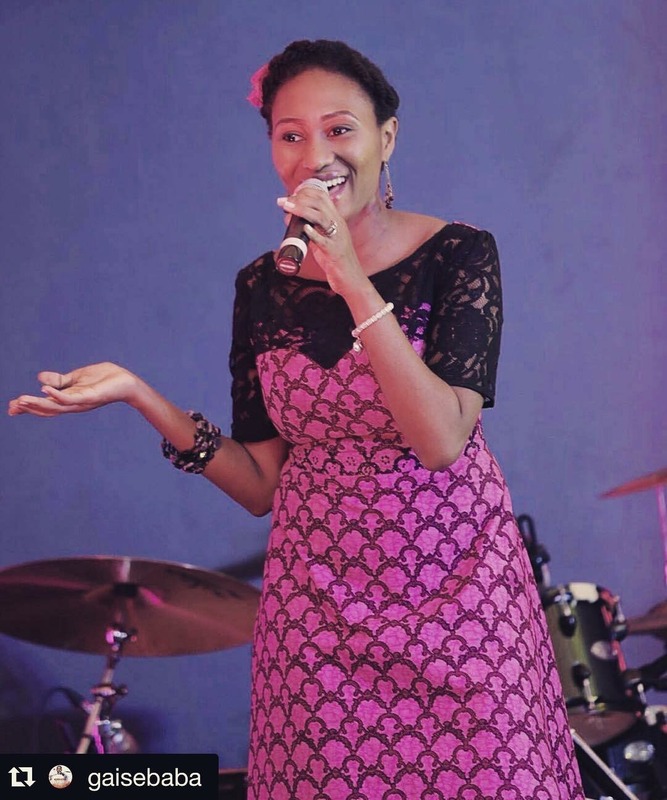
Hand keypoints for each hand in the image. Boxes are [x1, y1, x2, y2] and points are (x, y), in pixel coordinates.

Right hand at [8, 362, 139, 417]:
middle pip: (48, 409)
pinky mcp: (90, 396)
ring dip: (38, 403)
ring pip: (56, 406)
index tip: (11, 407)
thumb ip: (59, 380)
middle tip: (12, 407)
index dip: (29, 407)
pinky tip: (44, 390)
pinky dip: (57, 394)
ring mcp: (81, 401)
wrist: (126, 381)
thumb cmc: (104, 379)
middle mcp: (73, 404)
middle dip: (29, 408)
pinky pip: (71, 397)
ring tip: (21, 400)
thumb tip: (38, 379)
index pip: (46, 406)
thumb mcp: (77, 378)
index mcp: (69, 399)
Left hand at [277, 185, 368, 296]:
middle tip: (283, 201)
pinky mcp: (334, 252)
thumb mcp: (322, 239)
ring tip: (287, 208)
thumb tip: (289, 218)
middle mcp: (337, 224)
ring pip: (320, 217)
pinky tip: (304, 228)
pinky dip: (313, 233)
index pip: (322, 196)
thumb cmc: (334, 259)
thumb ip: (309, 229)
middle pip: (320, 202)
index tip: (290, 195)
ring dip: (302, 210)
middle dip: (299, 198)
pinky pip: (324, 241)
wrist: (351, 278)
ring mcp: (337, 237)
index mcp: (335, 219)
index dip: (305, 192)